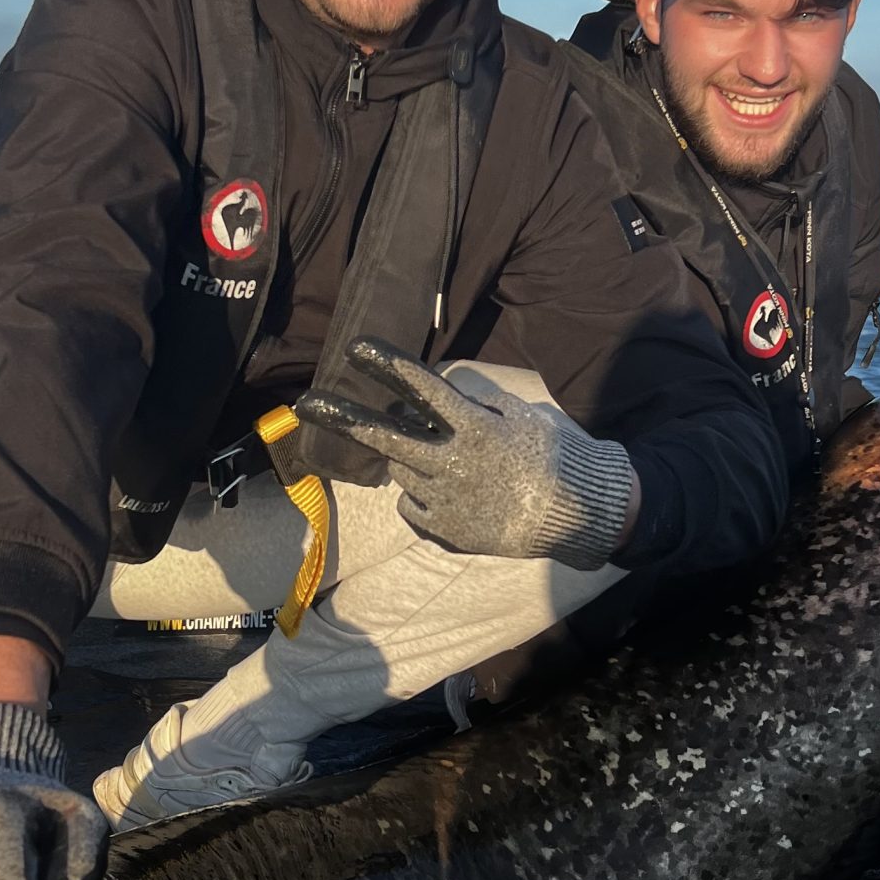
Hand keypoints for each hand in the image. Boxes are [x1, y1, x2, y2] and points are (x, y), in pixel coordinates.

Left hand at [295, 338, 637, 570]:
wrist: (573, 519)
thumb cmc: (555, 460)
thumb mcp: (524, 418)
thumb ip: (482, 407)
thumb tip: (450, 397)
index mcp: (475, 429)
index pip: (424, 390)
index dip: (389, 366)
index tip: (358, 348)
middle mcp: (452, 463)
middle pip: (387, 438)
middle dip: (344, 418)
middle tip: (306, 404)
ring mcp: (445, 500)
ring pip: (404, 473)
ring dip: (413, 462)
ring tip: (454, 467)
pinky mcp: (444, 530)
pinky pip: (414, 507)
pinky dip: (424, 498)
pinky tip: (455, 497)